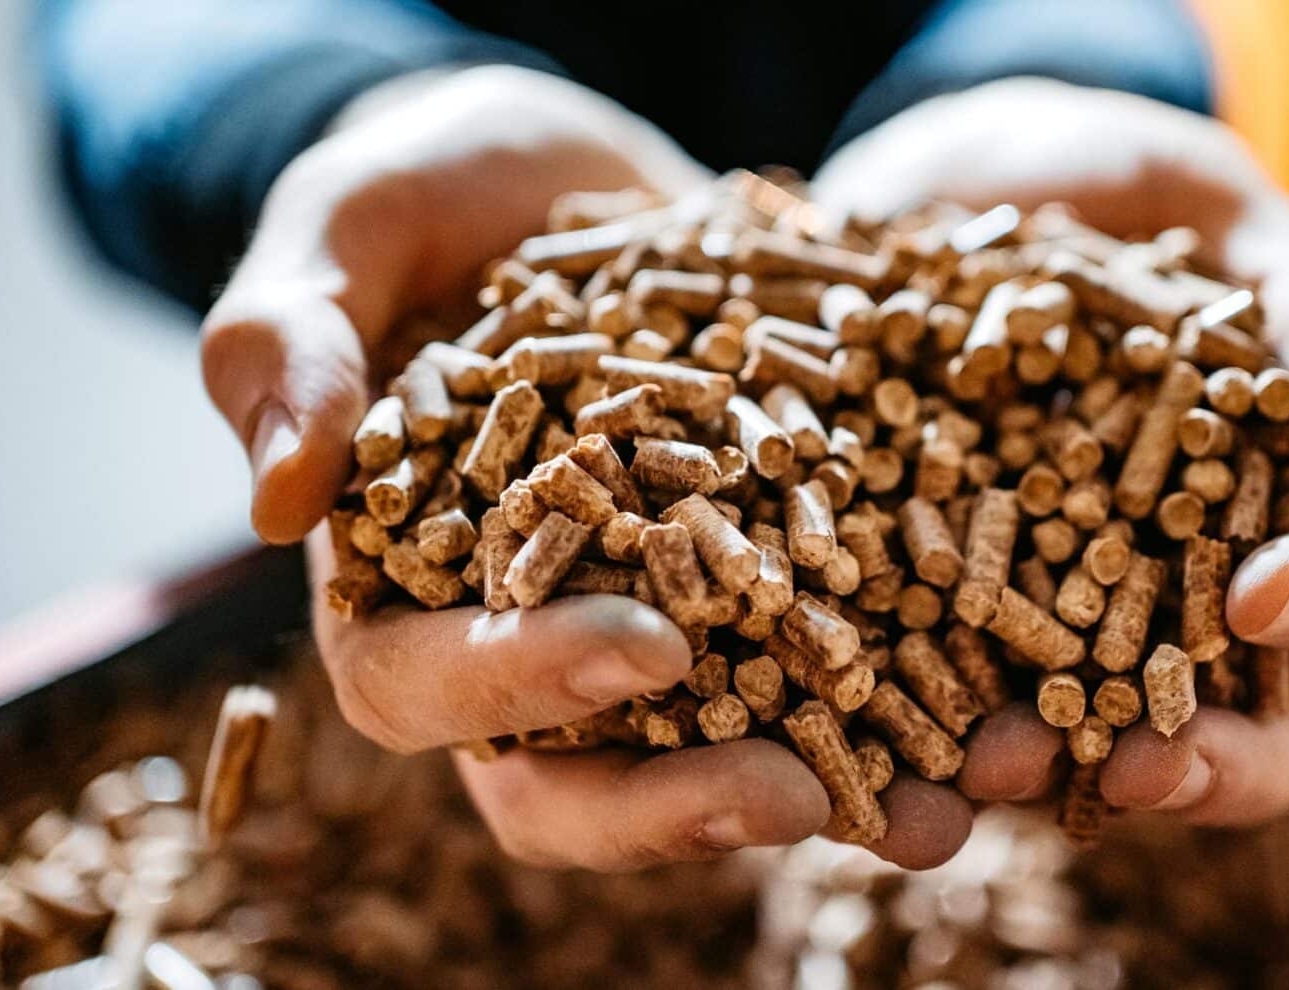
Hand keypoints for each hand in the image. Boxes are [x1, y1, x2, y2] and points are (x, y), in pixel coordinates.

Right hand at [200, 66, 942, 869]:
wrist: (570, 176)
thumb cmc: (434, 190)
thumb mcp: (354, 222)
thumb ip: (290, 338)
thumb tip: (273, 499)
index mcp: (394, 585)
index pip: (426, 680)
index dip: (528, 679)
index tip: (651, 647)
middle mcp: (523, 637)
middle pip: (573, 779)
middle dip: (681, 803)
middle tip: (796, 796)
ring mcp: (653, 625)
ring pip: (721, 755)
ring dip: (835, 797)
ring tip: (948, 809)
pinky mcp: (765, 587)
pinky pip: (834, 670)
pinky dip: (917, 700)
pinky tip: (1015, 709)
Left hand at [816, 78, 1288, 825]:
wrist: (923, 188)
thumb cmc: (1098, 188)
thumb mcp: (1198, 194)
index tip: (1266, 593)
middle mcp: (1201, 595)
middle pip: (1263, 733)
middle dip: (1213, 765)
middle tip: (1146, 764)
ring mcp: (1071, 631)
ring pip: (1097, 757)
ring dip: (1055, 781)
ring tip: (989, 769)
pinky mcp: (944, 637)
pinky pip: (945, 727)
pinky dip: (921, 758)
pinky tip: (887, 768)